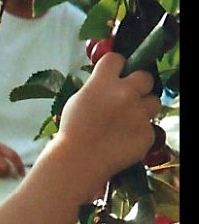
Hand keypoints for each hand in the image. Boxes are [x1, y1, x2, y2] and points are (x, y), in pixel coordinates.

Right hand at [57, 52, 160, 187]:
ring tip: (128, 124)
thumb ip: (96, 89)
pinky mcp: (146, 134)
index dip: (116, 68)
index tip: (114, 76)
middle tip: (128, 99)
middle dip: (138, 86)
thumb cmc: (70, 135)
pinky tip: (123, 144)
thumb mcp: (76, 102)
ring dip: (143, 110)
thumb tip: (106, 86)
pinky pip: (148, 130)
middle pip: (145, 77)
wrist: (77, 164)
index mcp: (103, 82)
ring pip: (154, 102)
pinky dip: (138, 135)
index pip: (117, 59)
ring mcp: (138, 114)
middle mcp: (125, 93)